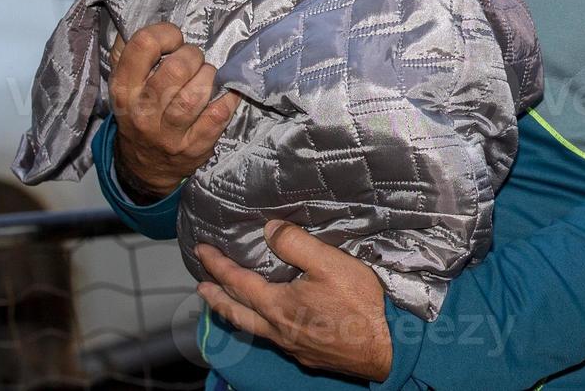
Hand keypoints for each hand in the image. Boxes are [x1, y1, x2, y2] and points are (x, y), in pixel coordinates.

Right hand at [108, 22, 239, 198]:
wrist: (144, 167)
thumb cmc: (138, 113)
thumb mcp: (124, 85)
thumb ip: (127, 53)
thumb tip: (134, 22)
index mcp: (123, 89)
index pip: (143, 45)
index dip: (166, 33)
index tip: (174, 40)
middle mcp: (142, 111)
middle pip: (176, 69)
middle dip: (193, 56)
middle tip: (195, 60)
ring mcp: (168, 133)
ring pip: (195, 95)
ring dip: (208, 77)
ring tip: (207, 76)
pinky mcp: (194, 146)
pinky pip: (218, 115)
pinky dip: (228, 98)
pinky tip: (227, 92)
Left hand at [196, 221, 392, 381]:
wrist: (383, 347)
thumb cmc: (358, 304)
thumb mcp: (329, 263)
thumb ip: (296, 244)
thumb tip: (268, 230)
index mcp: (278, 305)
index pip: (238, 282)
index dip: (217, 265)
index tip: (202, 251)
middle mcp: (278, 329)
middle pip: (236, 312)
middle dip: (216, 296)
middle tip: (201, 286)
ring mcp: (292, 345)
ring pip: (252, 329)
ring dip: (234, 313)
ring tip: (226, 305)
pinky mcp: (307, 354)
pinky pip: (272, 338)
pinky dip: (259, 326)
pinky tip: (270, 323)